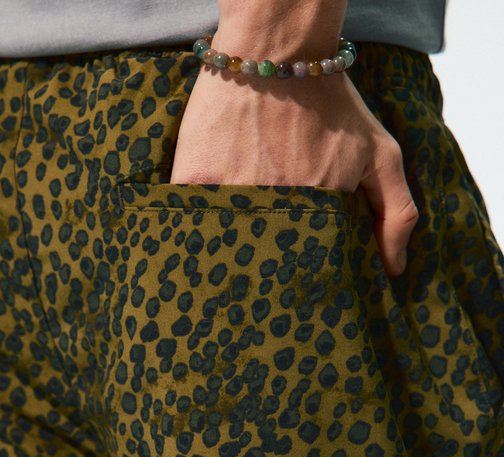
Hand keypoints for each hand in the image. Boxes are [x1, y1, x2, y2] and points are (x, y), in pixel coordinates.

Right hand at [170, 67, 418, 276]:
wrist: (275, 48)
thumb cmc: (331, 101)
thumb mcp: (379, 153)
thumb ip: (396, 211)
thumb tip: (394, 270)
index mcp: (316, 213)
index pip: (306, 268)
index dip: (300, 275)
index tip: (297, 276)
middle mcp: (274, 208)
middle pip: (264, 263)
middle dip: (265, 267)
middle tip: (264, 262)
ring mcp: (231, 194)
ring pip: (226, 245)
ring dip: (229, 249)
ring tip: (232, 245)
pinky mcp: (194, 180)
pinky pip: (190, 221)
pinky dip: (194, 227)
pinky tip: (204, 223)